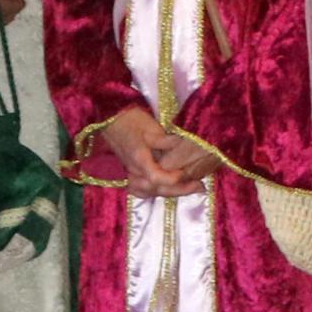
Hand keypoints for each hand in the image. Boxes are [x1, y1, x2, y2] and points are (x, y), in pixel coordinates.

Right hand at [91, 108, 212, 196]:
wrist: (111, 118)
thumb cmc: (132, 119)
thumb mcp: (151, 126)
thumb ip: (166, 141)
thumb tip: (184, 148)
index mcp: (138, 158)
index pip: (155, 177)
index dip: (172, 179)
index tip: (186, 173)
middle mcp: (132, 170)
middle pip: (156, 189)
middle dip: (179, 190)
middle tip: (199, 186)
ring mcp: (128, 174)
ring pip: (149, 192)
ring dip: (169, 193)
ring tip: (189, 188)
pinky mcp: (127, 174)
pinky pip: (140, 190)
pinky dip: (155, 193)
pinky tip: (168, 190)